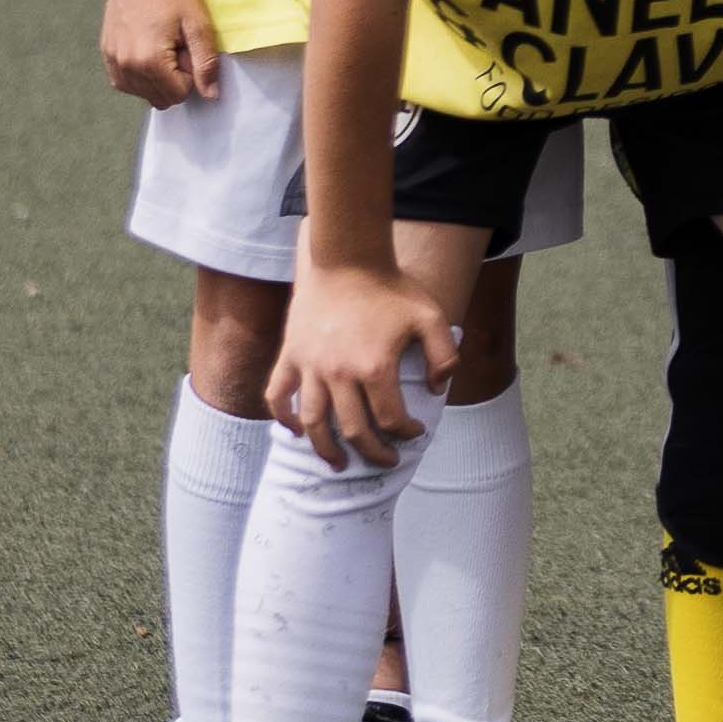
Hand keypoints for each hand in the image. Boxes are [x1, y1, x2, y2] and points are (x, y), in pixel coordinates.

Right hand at [97, 0, 221, 106]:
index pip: (178, 95)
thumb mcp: (198, 24)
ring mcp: (113, 60)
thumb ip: (205, 63)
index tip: (187, 48)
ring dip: (157, 77)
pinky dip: (140, 74)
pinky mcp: (106, 53)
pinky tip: (147, 49)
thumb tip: (210, 95)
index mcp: (150, 60)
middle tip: (175, 46)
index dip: (190, 75)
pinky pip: (125, 82)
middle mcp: (126, 65)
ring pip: (142, 94)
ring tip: (161, 44)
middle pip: (160, 98)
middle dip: (174, 78)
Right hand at [270, 263, 453, 472]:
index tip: (414, 432)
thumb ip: (444, 354)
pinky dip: (284, 417)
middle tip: (385, 461)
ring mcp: (310, 365)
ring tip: (337, 464)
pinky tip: (296, 430)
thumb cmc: (391, 287)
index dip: (406, 432)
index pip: (390, 418)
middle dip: (372, 452)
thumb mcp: (431, 315)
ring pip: (313, 422)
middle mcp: (339, 373)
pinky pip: (278, 394)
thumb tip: (438, 387)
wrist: (346, 257)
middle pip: (353, 430)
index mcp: (374, 367)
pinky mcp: (290, 354)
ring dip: (325, 448)